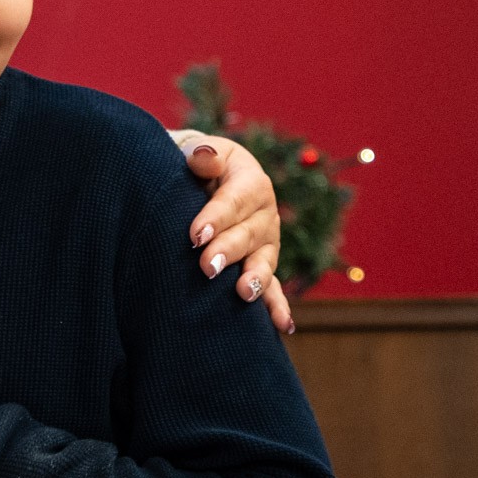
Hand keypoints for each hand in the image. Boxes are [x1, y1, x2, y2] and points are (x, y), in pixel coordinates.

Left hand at [184, 136, 294, 334]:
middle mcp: (265, 212)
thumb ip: (203, 155)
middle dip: (228, 251)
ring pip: (264, 261)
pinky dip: (277, 305)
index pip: (234, 200)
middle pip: (248, 233)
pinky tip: (282, 325)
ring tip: (243, 293)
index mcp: (251, 180)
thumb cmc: (198, 166)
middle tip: (206, 267)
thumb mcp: (200, 152)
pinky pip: (273, 286)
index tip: (195, 235)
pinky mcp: (262, 263)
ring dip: (255, 278)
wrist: (205, 180)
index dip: (215, 217)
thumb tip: (203, 157)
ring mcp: (266, 241)